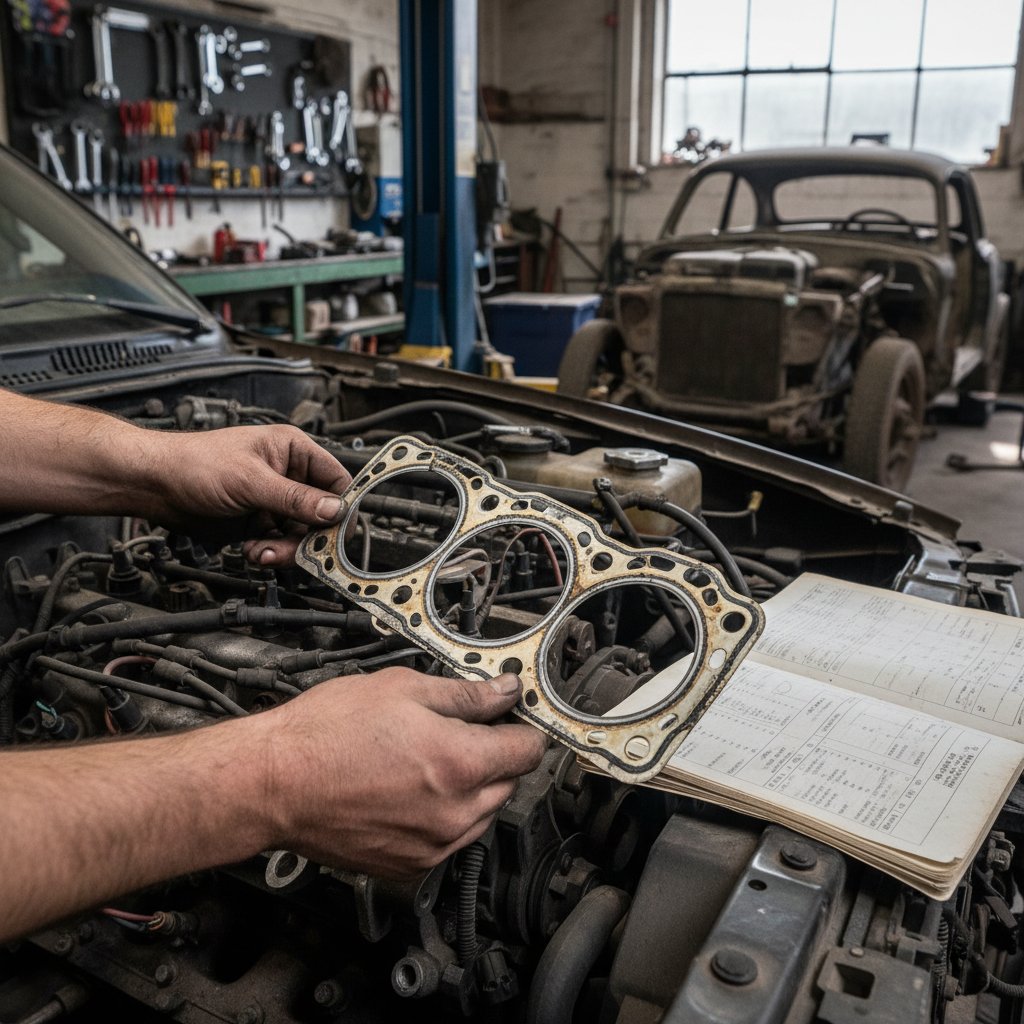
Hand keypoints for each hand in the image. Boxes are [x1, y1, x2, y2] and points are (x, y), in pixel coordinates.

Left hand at [146, 425, 350, 564]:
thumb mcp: (251, 480)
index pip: (336, 482)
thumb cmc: (194, 463)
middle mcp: (288, 476)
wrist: (155, 485)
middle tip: (294, 552)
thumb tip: (334, 510)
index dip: (340, 508)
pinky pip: (278, 544)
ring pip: (299, 535)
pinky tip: (250, 549)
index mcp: (293, 451)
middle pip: (320, 516)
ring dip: (284, 549)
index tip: (335, 533)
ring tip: (261, 551)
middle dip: (306, 537)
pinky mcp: (258, 522)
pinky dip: (268, 552)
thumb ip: (295, 499)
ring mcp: (273, 501)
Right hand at [257, 669, 547, 876]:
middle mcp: (454, 813)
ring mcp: (432, 845)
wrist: (272, 783)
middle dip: (493, 755)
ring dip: (471, 788)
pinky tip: (409, 789)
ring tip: (425, 760)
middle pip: (509, 783)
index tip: (511, 717)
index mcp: (459, 764)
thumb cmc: (325, 733)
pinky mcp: (409, 866)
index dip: (521, 726)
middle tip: (457, 731)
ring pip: (481, 813)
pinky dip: (443, 815)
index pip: (528, 750)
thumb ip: (464, 695)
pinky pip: (449, 838)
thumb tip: (503, 692)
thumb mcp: (402, 689)